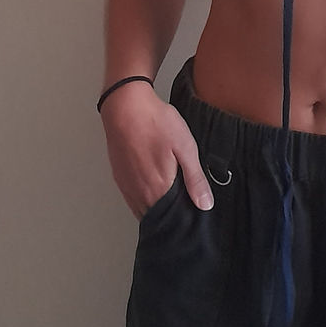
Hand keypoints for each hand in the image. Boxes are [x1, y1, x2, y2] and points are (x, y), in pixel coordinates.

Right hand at [100, 83, 214, 219]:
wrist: (126, 107)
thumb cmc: (157, 124)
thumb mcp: (185, 147)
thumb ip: (195, 178)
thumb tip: (205, 204)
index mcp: (158, 189)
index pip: (173, 218)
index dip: (184, 219)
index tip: (194, 217)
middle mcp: (139, 193)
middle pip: (157, 217)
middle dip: (171, 217)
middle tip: (185, 209)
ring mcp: (127, 186)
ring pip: (143, 210)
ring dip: (157, 210)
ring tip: (172, 202)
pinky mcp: (120, 178)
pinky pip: (133, 199)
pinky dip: (145, 201)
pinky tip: (155, 189)